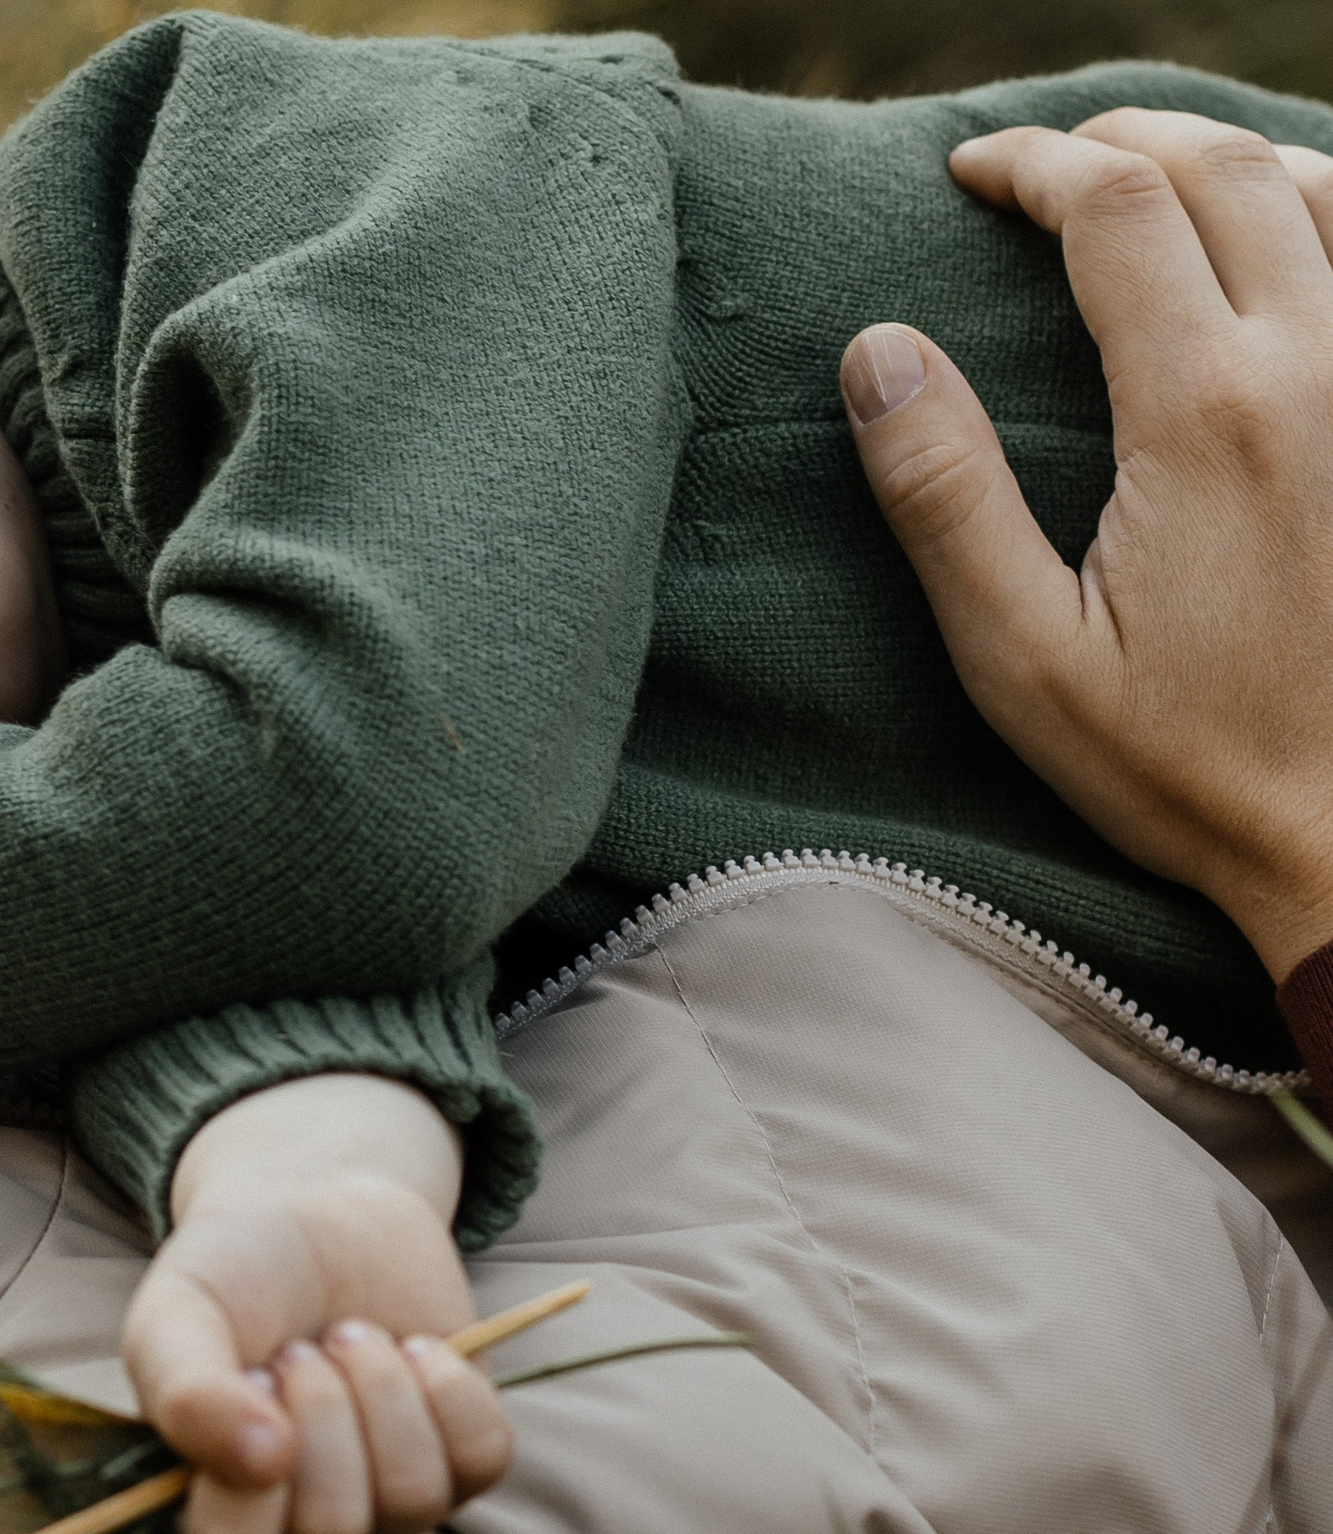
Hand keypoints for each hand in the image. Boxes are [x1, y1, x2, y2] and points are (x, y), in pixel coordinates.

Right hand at [122, 1073, 510, 1533]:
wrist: (316, 1207)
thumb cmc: (233, 1272)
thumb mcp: (177, 1312)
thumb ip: (183, 1391)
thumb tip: (261, 1465)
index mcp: (222, 1504)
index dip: (247, 1470)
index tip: (251, 1377)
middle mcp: (308, 1522)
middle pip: (334, 1527)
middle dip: (322, 1410)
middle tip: (300, 1349)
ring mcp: (390, 1497)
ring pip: (414, 1496)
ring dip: (381, 1388)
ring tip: (349, 1337)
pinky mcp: (462, 1456)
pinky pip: (482, 1456)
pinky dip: (449, 1384)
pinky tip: (412, 1346)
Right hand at [844, 110, 1332, 976]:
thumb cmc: (1175, 759)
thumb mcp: (1018, 655)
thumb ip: (943, 496)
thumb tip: (877, 349)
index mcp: (1205, 415)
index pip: (1116, 210)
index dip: (1030, 166)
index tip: (965, 174)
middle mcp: (1316, 369)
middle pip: (1220, 169)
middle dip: (1117, 141)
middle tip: (1038, 165)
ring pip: (1320, 188)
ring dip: (1220, 158)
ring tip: (1143, 178)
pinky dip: (1319, 207)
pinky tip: (1273, 233)